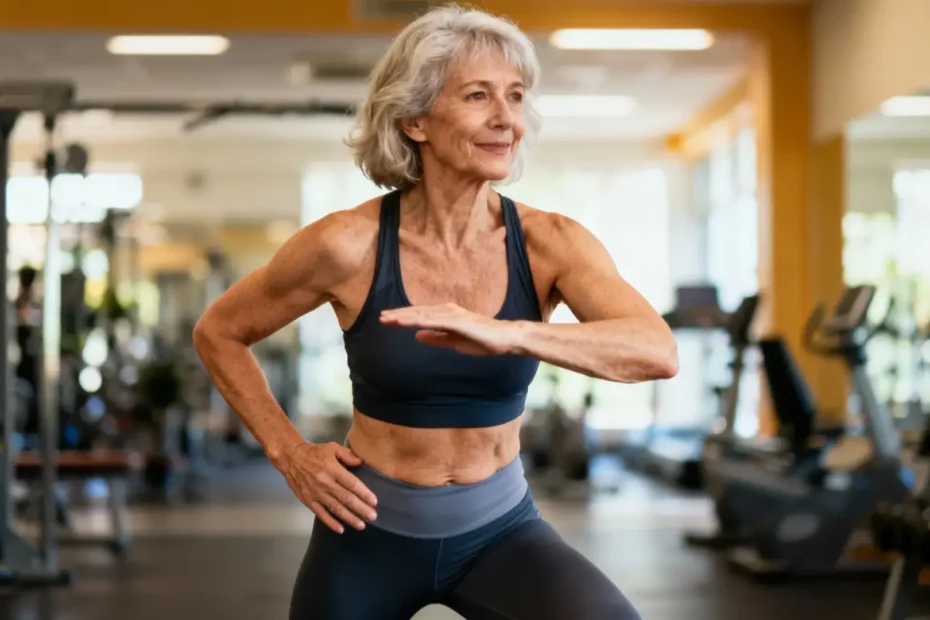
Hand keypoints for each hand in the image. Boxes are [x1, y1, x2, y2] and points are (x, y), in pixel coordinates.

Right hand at [274, 441, 377, 533]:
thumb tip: (361, 463)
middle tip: (373, 517)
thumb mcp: (332, 447)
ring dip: (349, 518)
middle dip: (361, 509)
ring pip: (335, 508)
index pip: (352, 484)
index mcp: (332, 469)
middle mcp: (325, 483)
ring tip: (361, 525)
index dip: (364, 493)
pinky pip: (321, 514)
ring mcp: (316, 493)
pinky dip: (331, 522)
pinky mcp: (308, 501)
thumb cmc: (314, 452)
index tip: (374, 502)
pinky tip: (341, 529)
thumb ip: (347, 455)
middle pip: (346, 498)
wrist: (290, 457)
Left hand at [380, 303, 520, 355]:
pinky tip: (407, 323)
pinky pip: (434, 321)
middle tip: (381, 317)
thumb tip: (417, 335)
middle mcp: (447, 311)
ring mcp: (452, 315)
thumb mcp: (454, 341)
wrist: (503, 339)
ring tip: (388, 319)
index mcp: (446, 316)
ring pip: (422, 314)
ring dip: (404, 316)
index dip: (403, 318)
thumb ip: (436, 337)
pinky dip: (419, 320)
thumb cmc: (482, 340)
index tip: (387, 320)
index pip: (420, 316)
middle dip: (398, 315)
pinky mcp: (457, 321)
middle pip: (418, 312)